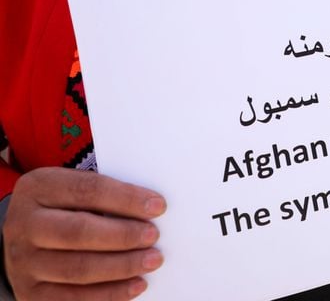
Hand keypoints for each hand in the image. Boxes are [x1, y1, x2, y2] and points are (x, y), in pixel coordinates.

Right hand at [4, 168, 165, 300]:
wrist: (26, 241)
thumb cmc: (64, 209)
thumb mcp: (74, 190)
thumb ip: (106, 194)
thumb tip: (152, 208)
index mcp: (38, 188)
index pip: (87, 190)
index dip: (126, 199)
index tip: (158, 207)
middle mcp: (25, 225)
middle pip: (78, 232)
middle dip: (123, 235)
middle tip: (154, 236)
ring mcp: (24, 262)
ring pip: (78, 268)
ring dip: (122, 266)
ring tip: (152, 260)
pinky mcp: (31, 293)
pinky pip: (73, 298)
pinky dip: (110, 293)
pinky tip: (136, 284)